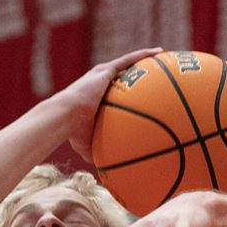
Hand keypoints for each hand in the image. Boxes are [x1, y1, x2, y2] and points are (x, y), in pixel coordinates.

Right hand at [54, 47, 161, 161]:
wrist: (65, 117)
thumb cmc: (74, 133)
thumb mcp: (88, 145)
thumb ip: (100, 153)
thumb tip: (107, 173)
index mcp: (95, 98)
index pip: (115, 93)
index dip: (127, 92)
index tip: (139, 94)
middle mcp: (99, 83)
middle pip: (123, 75)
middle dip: (138, 73)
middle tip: (154, 74)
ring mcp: (102, 75)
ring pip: (127, 63)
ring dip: (143, 59)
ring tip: (162, 56)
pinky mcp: (104, 71)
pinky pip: (128, 60)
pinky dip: (143, 56)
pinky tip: (158, 53)